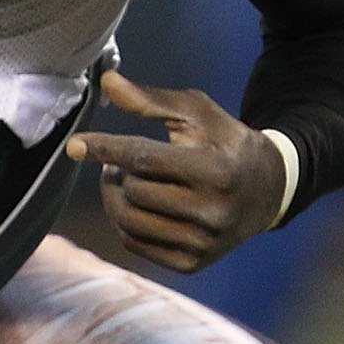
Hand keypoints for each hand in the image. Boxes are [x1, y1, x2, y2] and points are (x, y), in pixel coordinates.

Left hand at [64, 69, 288, 273]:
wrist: (268, 191)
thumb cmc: (225, 143)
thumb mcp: (198, 114)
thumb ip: (150, 100)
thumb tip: (106, 80)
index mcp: (216, 170)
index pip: (145, 159)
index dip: (106, 148)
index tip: (75, 144)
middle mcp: (212, 211)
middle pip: (135, 191)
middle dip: (116, 172)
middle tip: (118, 162)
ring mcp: (203, 243)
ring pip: (130, 222)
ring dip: (115, 198)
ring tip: (123, 181)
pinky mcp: (193, 263)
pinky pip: (136, 244)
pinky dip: (123, 222)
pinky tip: (133, 204)